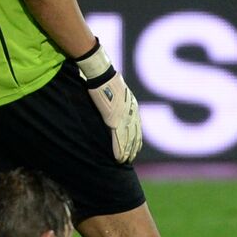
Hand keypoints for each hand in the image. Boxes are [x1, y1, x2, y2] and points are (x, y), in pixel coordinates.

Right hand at [73, 40, 142, 163]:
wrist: (101, 74)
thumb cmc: (103, 78)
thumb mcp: (113, 88)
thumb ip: (114, 97)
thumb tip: (107, 97)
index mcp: (131, 105)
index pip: (135, 125)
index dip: (135, 137)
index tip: (134, 147)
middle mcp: (132, 112)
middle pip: (135, 135)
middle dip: (133, 148)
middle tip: (131, 158)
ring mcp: (125, 117)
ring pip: (129, 140)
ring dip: (127, 153)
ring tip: (125, 162)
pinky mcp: (115, 121)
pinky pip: (119, 140)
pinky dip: (120, 151)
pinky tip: (120, 159)